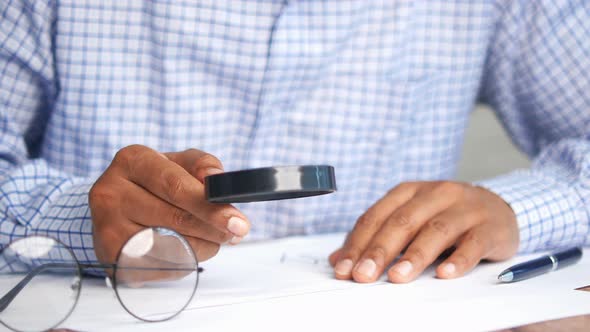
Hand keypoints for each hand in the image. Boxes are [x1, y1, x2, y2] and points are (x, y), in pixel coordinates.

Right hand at [89, 145, 249, 267]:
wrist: (117, 208)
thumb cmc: (156, 182)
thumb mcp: (179, 163)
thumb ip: (202, 164)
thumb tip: (217, 179)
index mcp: (132, 160)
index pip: (175, 186)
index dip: (210, 205)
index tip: (237, 220)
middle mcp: (111, 192)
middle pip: (175, 217)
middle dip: (214, 228)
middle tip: (236, 233)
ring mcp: (107, 228)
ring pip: (171, 246)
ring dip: (203, 246)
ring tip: (213, 239)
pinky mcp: (112, 258)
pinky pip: (161, 266)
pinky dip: (185, 261)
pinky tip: (189, 250)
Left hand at [329, 181, 518, 282]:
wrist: (499, 207)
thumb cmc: (445, 216)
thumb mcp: (410, 220)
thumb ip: (375, 237)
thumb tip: (338, 259)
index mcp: (409, 191)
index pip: (377, 216)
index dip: (358, 243)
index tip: (344, 269)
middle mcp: (435, 194)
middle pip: (402, 222)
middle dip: (379, 250)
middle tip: (363, 275)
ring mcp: (464, 208)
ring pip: (435, 231)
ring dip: (414, 255)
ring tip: (397, 277)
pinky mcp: (489, 226)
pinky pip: (473, 243)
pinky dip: (458, 260)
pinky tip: (444, 275)